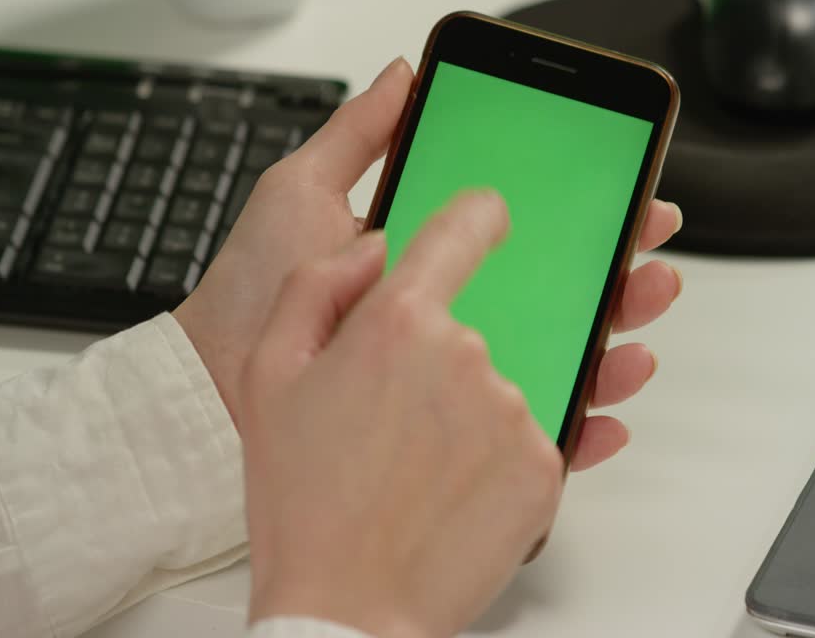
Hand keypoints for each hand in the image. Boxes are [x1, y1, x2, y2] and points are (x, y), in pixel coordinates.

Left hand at [173, 57, 683, 461]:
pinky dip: (581, 420)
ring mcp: (452, 377)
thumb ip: (358, 133)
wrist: (211, 391)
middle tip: (647, 246)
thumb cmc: (249, 294)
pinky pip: (532, 432)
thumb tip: (407, 73)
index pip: (517, 230)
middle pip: (554, 289)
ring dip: (614, 334)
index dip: (574, 207)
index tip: (618, 185)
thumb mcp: (300, 193)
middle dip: (615, 265)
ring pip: (558, 355)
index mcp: (423, 257)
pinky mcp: (451, 438)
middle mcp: (447, 315)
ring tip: (639, 312)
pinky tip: (604, 406)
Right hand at [243, 192, 561, 637]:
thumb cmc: (302, 500)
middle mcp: (468, 355)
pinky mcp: (546, 464)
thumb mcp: (268, 373)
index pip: (466, 225)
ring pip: (501, 384)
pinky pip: (529, 435)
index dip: (477, 216)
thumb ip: (318, 285)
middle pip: (475, 324)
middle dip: (442, 356)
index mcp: (398, 322)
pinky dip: (495, 457)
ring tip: (415, 468)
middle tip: (395, 419)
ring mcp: (513, 410)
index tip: (486, 219)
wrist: (346, 608)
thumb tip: (373, 247)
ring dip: (468, 412)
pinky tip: (447, 490)